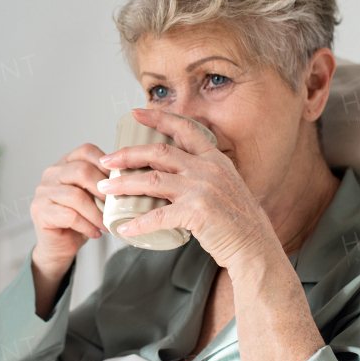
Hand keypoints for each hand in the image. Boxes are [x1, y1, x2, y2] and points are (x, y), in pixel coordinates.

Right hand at [29, 142, 108, 283]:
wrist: (59, 244)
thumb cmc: (79, 218)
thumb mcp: (93, 196)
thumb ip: (103, 183)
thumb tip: (130, 179)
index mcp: (66, 163)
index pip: (86, 151)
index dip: (106, 164)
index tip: (120, 181)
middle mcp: (52, 173)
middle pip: (81, 171)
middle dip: (103, 190)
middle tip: (116, 205)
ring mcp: (43, 191)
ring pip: (75, 196)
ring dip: (96, 213)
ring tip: (106, 224)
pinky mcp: (39, 210)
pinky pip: (69, 216)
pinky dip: (87, 225)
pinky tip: (95, 233)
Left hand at [97, 109, 277, 274]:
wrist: (255, 247)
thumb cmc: (237, 221)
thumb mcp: (227, 186)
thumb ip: (206, 175)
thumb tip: (180, 173)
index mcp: (214, 159)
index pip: (184, 128)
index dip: (158, 118)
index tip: (135, 113)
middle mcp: (208, 169)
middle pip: (159, 151)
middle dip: (127, 154)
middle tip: (106, 160)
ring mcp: (202, 189)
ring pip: (152, 179)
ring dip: (124, 183)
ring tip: (104, 189)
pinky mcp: (197, 212)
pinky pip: (158, 215)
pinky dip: (138, 223)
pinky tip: (124, 229)